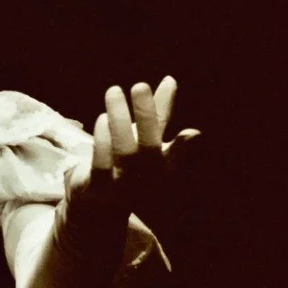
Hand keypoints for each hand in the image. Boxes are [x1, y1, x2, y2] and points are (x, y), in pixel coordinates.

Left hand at [63, 77, 200, 241]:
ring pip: (124, 154)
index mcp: (162, 168)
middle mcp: (145, 180)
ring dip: (119, 120)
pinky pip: (100, 164)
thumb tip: (170, 80)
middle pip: (148, 149)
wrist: (99, 207)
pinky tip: (102, 118)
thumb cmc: (128, 168)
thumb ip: (158, 114)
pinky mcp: (96, 188)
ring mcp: (120, 186)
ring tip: (114, 91)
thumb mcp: (147, 142)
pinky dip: (101, 139)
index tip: (191, 132)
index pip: (176, 156)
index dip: (184, 148)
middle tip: (140, 85)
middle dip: (147, 116)